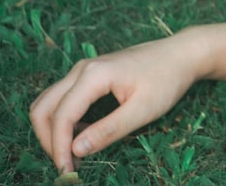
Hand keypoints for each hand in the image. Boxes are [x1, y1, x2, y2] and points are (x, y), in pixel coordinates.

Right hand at [29, 34, 202, 173]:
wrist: (182, 54)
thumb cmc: (167, 80)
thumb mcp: (143, 110)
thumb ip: (108, 130)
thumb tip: (75, 150)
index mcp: (93, 75)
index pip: (61, 116)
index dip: (58, 148)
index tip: (67, 171)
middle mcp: (82, 69)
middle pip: (43, 108)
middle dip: (48, 140)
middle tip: (66, 164)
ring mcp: (84, 69)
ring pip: (49, 102)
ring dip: (53, 129)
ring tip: (73, 153)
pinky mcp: (90, 73)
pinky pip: (63, 98)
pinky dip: (63, 119)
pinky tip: (84, 134)